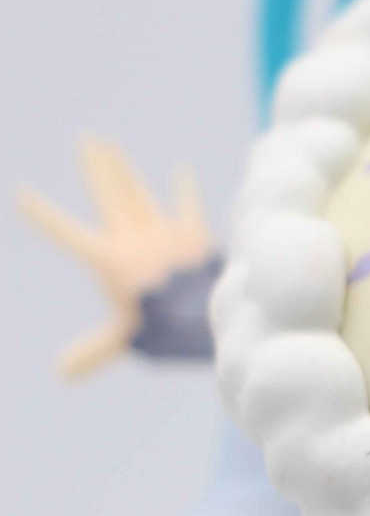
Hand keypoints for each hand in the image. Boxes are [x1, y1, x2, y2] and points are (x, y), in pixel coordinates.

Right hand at [17, 137, 213, 378]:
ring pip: (138, 192)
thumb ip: (92, 352)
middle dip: (95, 167)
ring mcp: (164, 230)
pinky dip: (185, 190)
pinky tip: (182, 170)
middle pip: (109, 195)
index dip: (42, 214)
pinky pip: (188, 205)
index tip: (21, 194)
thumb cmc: (160, 327)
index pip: (65, 232)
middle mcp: (133, 236)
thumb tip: (60, 374)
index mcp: (108, 258)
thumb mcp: (121, 338)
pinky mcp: (193, 231)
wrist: (203, 313)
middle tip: (87, 140)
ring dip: (124, 169)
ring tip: (110, 146)